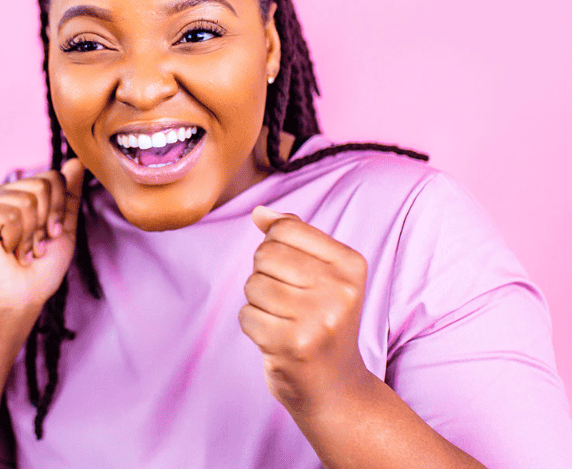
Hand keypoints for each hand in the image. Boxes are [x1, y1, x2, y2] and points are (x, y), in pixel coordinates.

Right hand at [0, 159, 84, 316]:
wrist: (20, 298)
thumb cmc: (39, 269)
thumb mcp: (64, 229)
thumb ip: (68, 195)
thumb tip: (77, 162)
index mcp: (19, 194)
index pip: (51, 177)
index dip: (58, 209)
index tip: (51, 235)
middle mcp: (0, 194)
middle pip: (41, 186)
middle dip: (46, 222)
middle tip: (35, 246)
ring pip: (27, 200)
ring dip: (31, 234)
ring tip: (21, 251)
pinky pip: (10, 213)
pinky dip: (16, 238)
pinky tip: (7, 251)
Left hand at [240, 205, 371, 417]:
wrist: (335, 387)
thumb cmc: (321, 322)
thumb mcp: (321, 275)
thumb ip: (292, 237)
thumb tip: (259, 212)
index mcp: (351, 264)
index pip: (284, 230)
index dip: (275, 250)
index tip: (297, 278)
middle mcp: (340, 289)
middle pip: (265, 255)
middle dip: (264, 276)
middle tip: (288, 303)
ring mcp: (319, 318)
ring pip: (253, 285)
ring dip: (258, 304)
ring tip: (284, 321)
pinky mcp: (294, 343)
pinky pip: (246, 315)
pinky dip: (254, 327)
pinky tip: (277, 339)